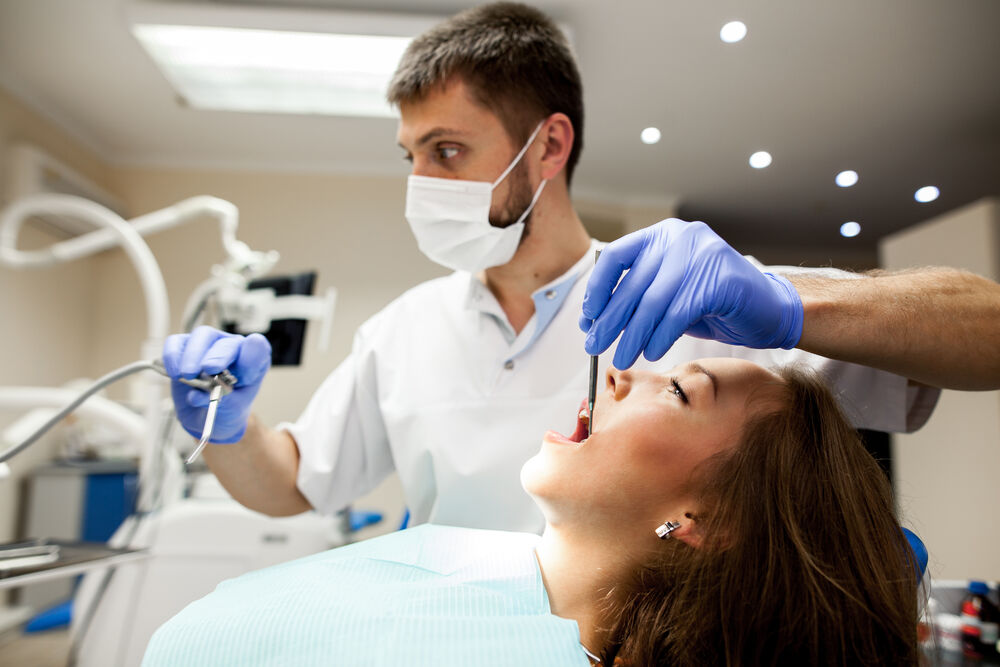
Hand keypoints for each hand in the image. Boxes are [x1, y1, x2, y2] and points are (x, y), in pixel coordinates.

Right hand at [162, 326, 270, 442]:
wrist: (207, 415)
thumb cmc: (227, 408)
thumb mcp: (232, 410)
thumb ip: (221, 401)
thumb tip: (196, 395)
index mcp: (253, 362)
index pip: (258, 349)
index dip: (251, 357)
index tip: (242, 374)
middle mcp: (233, 348)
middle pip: (226, 343)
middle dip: (217, 356)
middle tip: (207, 370)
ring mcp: (209, 344)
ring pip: (202, 336)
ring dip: (193, 354)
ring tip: (187, 375)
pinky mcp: (185, 348)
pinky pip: (177, 342)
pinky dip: (172, 355)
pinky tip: (173, 372)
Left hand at [580, 219, 803, 368]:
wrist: (768, 310)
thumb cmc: (711, 305)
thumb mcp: (666, 296)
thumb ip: (633, 299)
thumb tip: (589, 319)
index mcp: (662, 235)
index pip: (616, 255)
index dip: (598, 288)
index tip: (587, 316)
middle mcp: (680, 237)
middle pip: (633, 283)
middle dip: (610, 319)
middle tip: (593, 345)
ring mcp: (702, 254)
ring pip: (653, 302)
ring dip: (632, 335)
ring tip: (621, 356)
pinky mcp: (720, 279)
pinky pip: (678, 313)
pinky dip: (660, 336)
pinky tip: (651, 351)